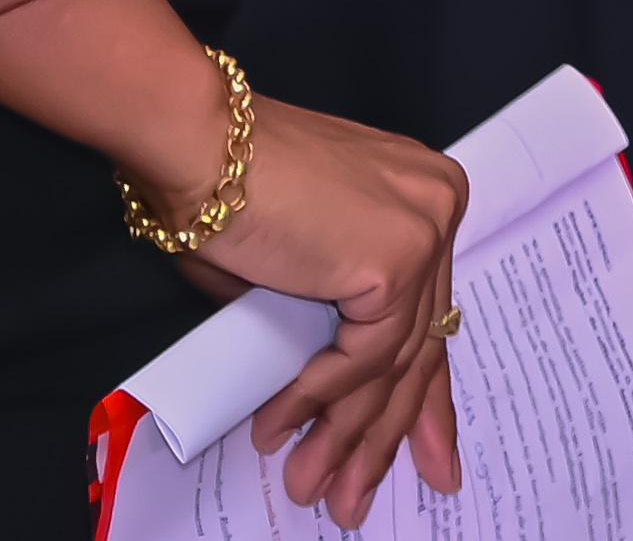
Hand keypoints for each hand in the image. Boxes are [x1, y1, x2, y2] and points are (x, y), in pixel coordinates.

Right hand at [192, 92, 468, 521]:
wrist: (195, 140)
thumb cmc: (221, 180)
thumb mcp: (300, 254)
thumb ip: (332, 308)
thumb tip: (334, 386)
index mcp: (422, 193)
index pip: (429, 314)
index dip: (420, 394)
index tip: (425, 455)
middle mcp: (437, 209)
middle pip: (420, 346)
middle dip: (391, 433)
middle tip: (366, 492)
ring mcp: (422, 235)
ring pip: (392, 364)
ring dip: (347, 434)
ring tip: (316, 485)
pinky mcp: (394, 264)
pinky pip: (361, 359)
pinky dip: (320, 400)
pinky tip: (283, 428)